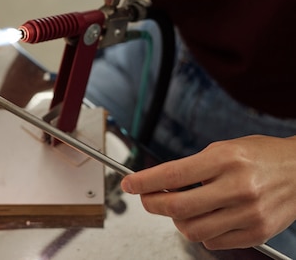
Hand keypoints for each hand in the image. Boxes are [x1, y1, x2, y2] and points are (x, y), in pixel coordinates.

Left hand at [120, 135, 295, 249]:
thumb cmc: (261, 156)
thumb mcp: (224, 148)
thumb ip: (192, 167)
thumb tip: (159, 184)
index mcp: (226, 159)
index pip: (172, 174)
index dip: (144, 181)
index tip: (129, 184)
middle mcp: (238, 187)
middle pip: (177, 206)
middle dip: (151, 203)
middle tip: (145, 198)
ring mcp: (249, 213)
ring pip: (192, 229)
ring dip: (176, 220)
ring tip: (179, 208)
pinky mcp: (258, 232)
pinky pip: (214, 242)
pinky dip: (201, 233)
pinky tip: (205, 218)